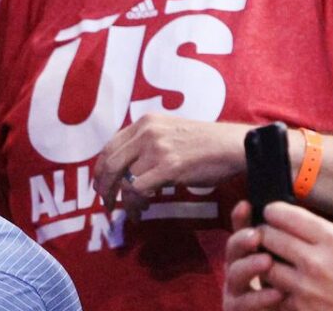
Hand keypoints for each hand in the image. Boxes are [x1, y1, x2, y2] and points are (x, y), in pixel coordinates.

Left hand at [92, 115, 249, 211]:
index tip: (100, 186)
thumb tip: (127, 168)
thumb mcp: (170, 132)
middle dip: (104, 189)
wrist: (232, 146)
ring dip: (124, 201)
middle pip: (110, 164)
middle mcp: (147, 132)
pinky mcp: (168, 167)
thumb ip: (148, 143)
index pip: (109, 147)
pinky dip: (136, 203)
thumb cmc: (206, 143)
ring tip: (134, 211)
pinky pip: (138, 189)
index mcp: (146, 122)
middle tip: (107, 205)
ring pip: (124, 180)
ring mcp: (157, 149)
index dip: (100, 170)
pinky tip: (144, 209)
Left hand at [224, 200, 332, 310]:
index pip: (290, 216)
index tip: (272, 211)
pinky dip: (274, 287)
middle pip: (271, 237)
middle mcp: (316, 262)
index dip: (275, 211)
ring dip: (265, 260)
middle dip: (265, 232)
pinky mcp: (300, 310)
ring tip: (269, 257)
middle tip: (265, 232)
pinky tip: (280, 283)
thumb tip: (317, 227)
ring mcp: (306, 289)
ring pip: (266, 266)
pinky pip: (274, 293)